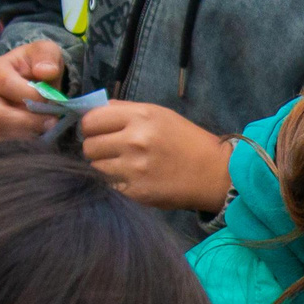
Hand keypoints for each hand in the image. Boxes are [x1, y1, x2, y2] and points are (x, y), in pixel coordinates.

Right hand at [0, 40, 67, 142]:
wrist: (35, 81)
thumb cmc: (38, 65)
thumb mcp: (47, 52)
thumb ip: (47, 56)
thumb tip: (45, 71)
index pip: (7, 85)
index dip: (32, 96)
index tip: (52, 100)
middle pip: (0, 114)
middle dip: (30, 121)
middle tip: (52, 122)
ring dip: (25, 136)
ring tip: (44, 131)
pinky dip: (11, 149)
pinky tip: (31, 144)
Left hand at [80, 102, 230, 211]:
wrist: (214, 173)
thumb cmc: (186, 140)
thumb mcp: (159, 114)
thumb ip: (124, 111)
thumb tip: (89, 112)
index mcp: (140, 117)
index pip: (91, 121)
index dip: (90, 127)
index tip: (97, 132)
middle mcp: (134, 141)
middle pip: (89, 146)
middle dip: (96, 148)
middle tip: (111, 151)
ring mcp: (134, 169)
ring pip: (95, 167)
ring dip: (105, 166)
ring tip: (124, 165)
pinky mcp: (136, 192)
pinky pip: (109, 185)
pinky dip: (117, 182)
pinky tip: (134, 179)